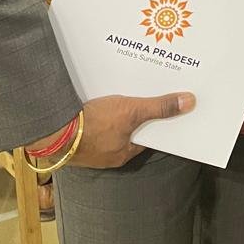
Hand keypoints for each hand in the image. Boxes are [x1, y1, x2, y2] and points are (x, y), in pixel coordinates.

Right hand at [26, 92, 194, 169]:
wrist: (53, 129)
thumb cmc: (95, 124)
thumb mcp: (132, 112)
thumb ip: (160, 108)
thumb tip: (190, 103)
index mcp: (124, 153)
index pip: (148, 137)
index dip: (158, 121)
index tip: (168, 106)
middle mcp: (109, 154)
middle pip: (130, 130)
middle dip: (138, 114)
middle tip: (148, 92)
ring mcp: (91, 145)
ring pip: (112, 126)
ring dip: (119, 111)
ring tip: (127, 89)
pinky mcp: (77, 134)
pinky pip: (95, 121)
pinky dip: (102, 109)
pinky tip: (102, 94)